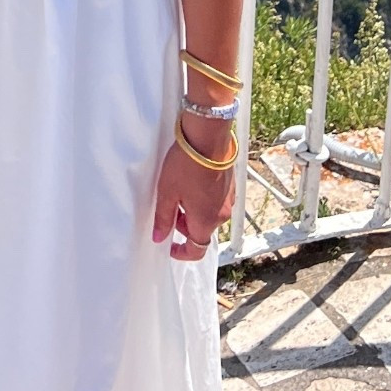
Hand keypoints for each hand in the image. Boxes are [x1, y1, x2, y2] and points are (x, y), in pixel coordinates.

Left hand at [152, 124, 235, 262]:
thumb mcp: (167, 193)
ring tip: (179, 191)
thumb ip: (163, 218)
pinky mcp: (230, 185)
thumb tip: (159, 237)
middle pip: (202, 230)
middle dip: (184, 225)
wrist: (208, 137)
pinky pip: (216, 200)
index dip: (182, 252)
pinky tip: (192, 182)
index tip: (169, 246)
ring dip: (194, 211)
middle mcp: (221, 214)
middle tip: (169, 208)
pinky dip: (204, 199)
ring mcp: (228, 199)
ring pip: (209, 215)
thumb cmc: (187, 165)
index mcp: (206, 221)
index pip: (197, 250)